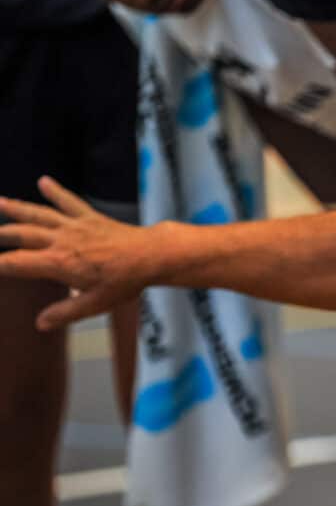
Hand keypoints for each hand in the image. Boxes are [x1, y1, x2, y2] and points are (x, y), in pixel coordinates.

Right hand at [0, 177, 153, 329]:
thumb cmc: (125, 281)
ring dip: (17, 208)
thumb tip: (41, 323)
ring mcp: (76, 226)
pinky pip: (69, 202)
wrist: (151, 255)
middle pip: (23, 234)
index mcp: (59, 263)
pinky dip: (56, 191)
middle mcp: (62, 240)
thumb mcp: (95, 304)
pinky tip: (44, 181)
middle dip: (3, 234)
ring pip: (39, 214)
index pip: (17, 263)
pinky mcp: (90, 217)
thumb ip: (66, 313)